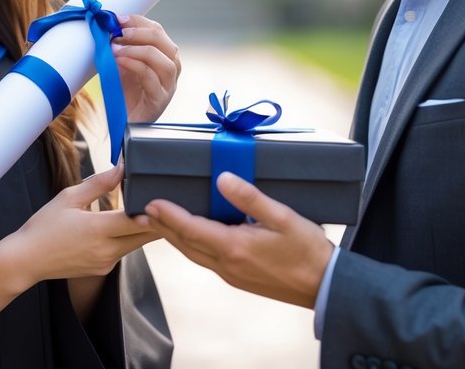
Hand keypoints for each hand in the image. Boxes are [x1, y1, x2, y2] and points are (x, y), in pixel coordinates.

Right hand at [0, 164, 157, 336]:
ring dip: (144, 230)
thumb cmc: (45, 226)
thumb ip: (99, 183)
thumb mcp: (69, 197)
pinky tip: (127, 226)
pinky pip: (124, 252)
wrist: (27, 260)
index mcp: (98, 228)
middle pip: (146, 236)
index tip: (164, 196)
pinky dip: (129, 239)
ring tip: (149, 209)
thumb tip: (122, 168)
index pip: (138, 220)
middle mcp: (106, 249)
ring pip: (136, 244)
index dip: (154, 209)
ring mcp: (106, 262)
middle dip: (158, 220)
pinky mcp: (103, 270)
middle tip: (166, 201)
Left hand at [111, 14, 179, 122]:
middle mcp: (172, 70)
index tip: (119, 19)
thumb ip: (121, 48)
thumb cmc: (126, 93)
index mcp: (165, 57)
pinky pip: (151, 78)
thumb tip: (110, 28)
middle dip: (140, 33)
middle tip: (119, 32)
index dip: (139, 22)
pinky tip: (120, 61)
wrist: (124, 123)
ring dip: (138, 49)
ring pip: (164, 61)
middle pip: (165, 43)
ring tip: (116, 47)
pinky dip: (135, 65)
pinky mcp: (160, 100)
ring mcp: (168, 86)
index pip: (158, 32)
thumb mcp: (123, 65)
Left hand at [138, 171, 333, 307]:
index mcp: (234, 247)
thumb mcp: (283, 217)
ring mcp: (231, 274)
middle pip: (185, 244)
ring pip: (193, 254)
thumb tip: (222, 178)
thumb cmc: (307, 250)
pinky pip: (206, 260)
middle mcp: (227, 264)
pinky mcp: (238, 278)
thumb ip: (250, 197)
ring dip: (174, 237)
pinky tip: (192, 237)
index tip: (150, 202)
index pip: (191, 229)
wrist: (323, 286)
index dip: (168, 215)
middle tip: (141, 210)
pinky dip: (191, 246)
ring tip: (159, 222)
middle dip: (162, 226)